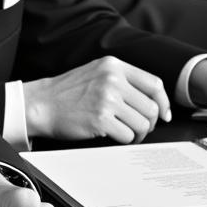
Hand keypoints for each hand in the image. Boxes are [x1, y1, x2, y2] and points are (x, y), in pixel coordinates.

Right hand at [22, 57, 170, 142]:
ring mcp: (107, 99)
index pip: (154, 84)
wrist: (42, 103)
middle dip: (150, 122)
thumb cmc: (69, 92)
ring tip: (129, 134)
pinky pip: (128, 135)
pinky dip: (126, 140)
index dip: (164, 102)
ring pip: (142, 123)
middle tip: (142, 128)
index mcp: (114, 66)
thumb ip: (122, 79)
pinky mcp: (101, 119)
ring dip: (139, 134)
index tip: (164, 114)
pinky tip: (117, 137)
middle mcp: (113, 79)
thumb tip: (152, 100)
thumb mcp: (97, 72)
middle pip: (151, 107)